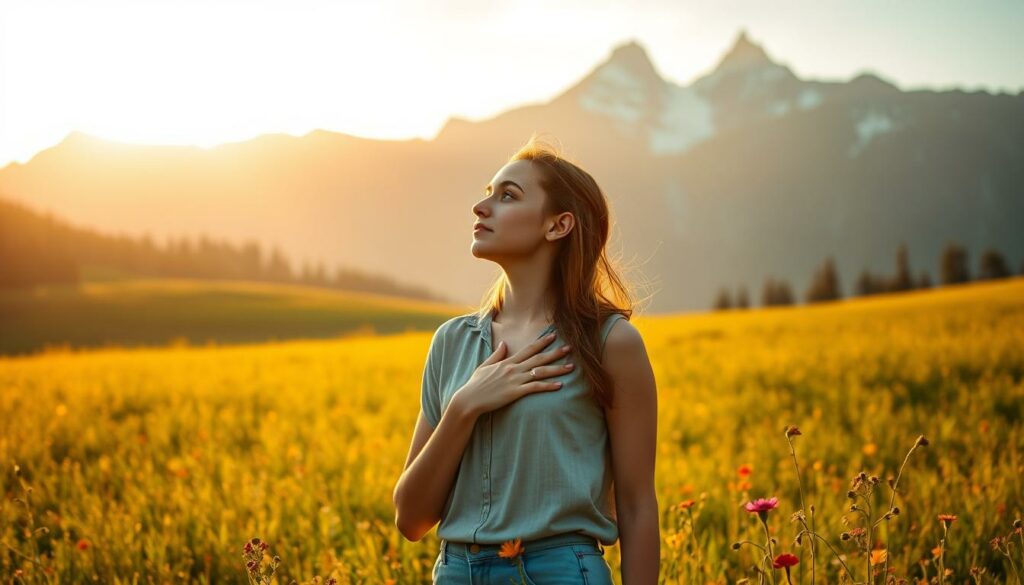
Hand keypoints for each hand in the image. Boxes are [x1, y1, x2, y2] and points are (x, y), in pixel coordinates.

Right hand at [453, 332, 574, 418]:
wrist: (469, 399)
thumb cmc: (476, 385)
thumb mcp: (485, 366)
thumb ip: (496, 354)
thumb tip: (504, 343)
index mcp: (507, 362)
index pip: (528, 349)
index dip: (542, 342)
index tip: (554, 336)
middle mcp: (513, 368)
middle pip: (539, 358)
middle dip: (555, 353)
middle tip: (570, 348)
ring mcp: (515, 380)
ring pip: (540, 372)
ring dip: (557, 369)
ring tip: (571, 367)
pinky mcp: (515, 392)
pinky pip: (535, 387)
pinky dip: (548, 386)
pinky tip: (559, 385)